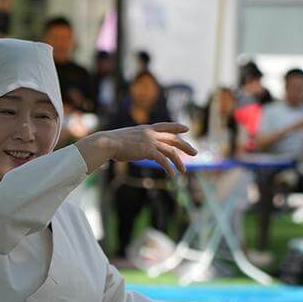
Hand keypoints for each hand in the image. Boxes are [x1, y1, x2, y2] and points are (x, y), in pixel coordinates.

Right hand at [79, 123, 195, 177]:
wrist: (107, 143)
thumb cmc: (112, 143)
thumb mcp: (127, 139)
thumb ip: (137, 143)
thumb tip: (139, 151)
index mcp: (146, 129)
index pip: (165, 126)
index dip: (176, 127)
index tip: (186, 129)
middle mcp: (150, 133)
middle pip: (173, 138)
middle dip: (185, 146)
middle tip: (195, 152)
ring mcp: (150, 141)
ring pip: (171, 151)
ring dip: (178, 162)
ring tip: (183, 171)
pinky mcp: (148, 151)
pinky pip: (163, 160)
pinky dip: (169, 168)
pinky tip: (172, 175)